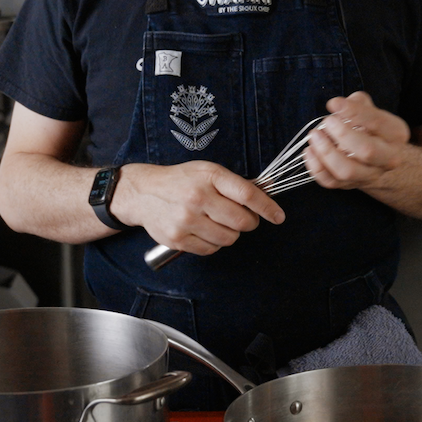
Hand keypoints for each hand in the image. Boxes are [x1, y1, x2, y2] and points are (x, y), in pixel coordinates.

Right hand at [111, 162, 284, 254]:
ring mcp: (186, 220)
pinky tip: (205, 230)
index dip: (267, 207)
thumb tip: (264, 198)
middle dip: (248, 222)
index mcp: (209, 176)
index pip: (247, 194)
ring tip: (218, 222)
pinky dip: (214, 243)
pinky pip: (211, 249)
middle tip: (242, 218)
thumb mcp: (207, 171)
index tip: (278, 216)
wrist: (143, 193)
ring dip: (230, 233)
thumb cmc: (180, 181)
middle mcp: (198, 197)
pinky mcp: (178, 239)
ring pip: (229, 238)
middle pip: (241, 221)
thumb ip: (233, 184)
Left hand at [304, 92, 411, 190]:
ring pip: (347, 170)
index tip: (333, 104)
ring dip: (326, 152)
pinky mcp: (350, 185)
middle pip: (367, 151)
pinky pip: (331, 182)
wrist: (378, 159)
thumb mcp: (370, 110)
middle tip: (327, 121)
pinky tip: (309, 151)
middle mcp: (388, 158)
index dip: (353, 111)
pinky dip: (316, 167)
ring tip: (314, 135)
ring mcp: (369, 175)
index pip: (376, 122)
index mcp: (395, 134)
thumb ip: (357, 103)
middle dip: (343, 134)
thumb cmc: (370, 128)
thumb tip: (337, 105)